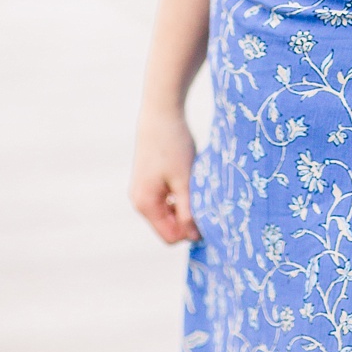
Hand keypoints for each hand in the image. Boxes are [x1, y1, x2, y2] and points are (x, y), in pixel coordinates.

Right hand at [130, 107, 199, 243]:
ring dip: (185, 207)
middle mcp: (139, 202)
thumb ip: (188, 210)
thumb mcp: (184, 180)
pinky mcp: (147, 182)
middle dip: (188, 219)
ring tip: (201, 188)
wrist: (160, 114)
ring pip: (168, 213)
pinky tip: (192, 181)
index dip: (191, 232)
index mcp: (146, 205)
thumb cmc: (173, 146)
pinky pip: (166, 200)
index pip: (170, 236)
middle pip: (168, 226)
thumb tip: (194, 237)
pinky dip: (180, 197)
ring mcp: (142, 192)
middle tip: (210, 201)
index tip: (212, 216)